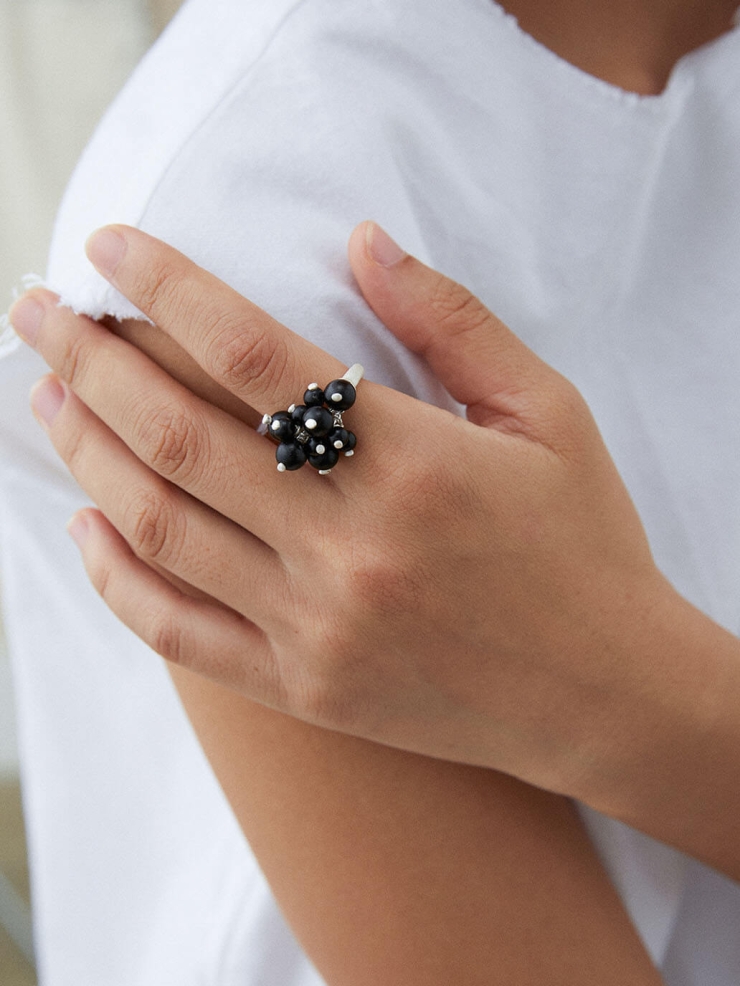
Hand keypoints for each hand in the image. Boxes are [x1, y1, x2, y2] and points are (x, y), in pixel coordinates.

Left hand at [9, 223, 677, 801]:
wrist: (603, 693)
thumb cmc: (582, 544)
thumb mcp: (547, 413)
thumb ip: (451, 320)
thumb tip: (363, 242)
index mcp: (412, 463)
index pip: (250, 352)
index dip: (166, 287)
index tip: (110, 247)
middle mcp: (348, 546)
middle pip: (176, 432)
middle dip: (89, 358)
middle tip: (38, 311)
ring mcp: (314, 627)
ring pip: (158, 525)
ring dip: (86, 449)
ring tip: (47, 394)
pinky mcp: (303, 688)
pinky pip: (178, 632)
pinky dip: (116, 577)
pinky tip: (86, 525)